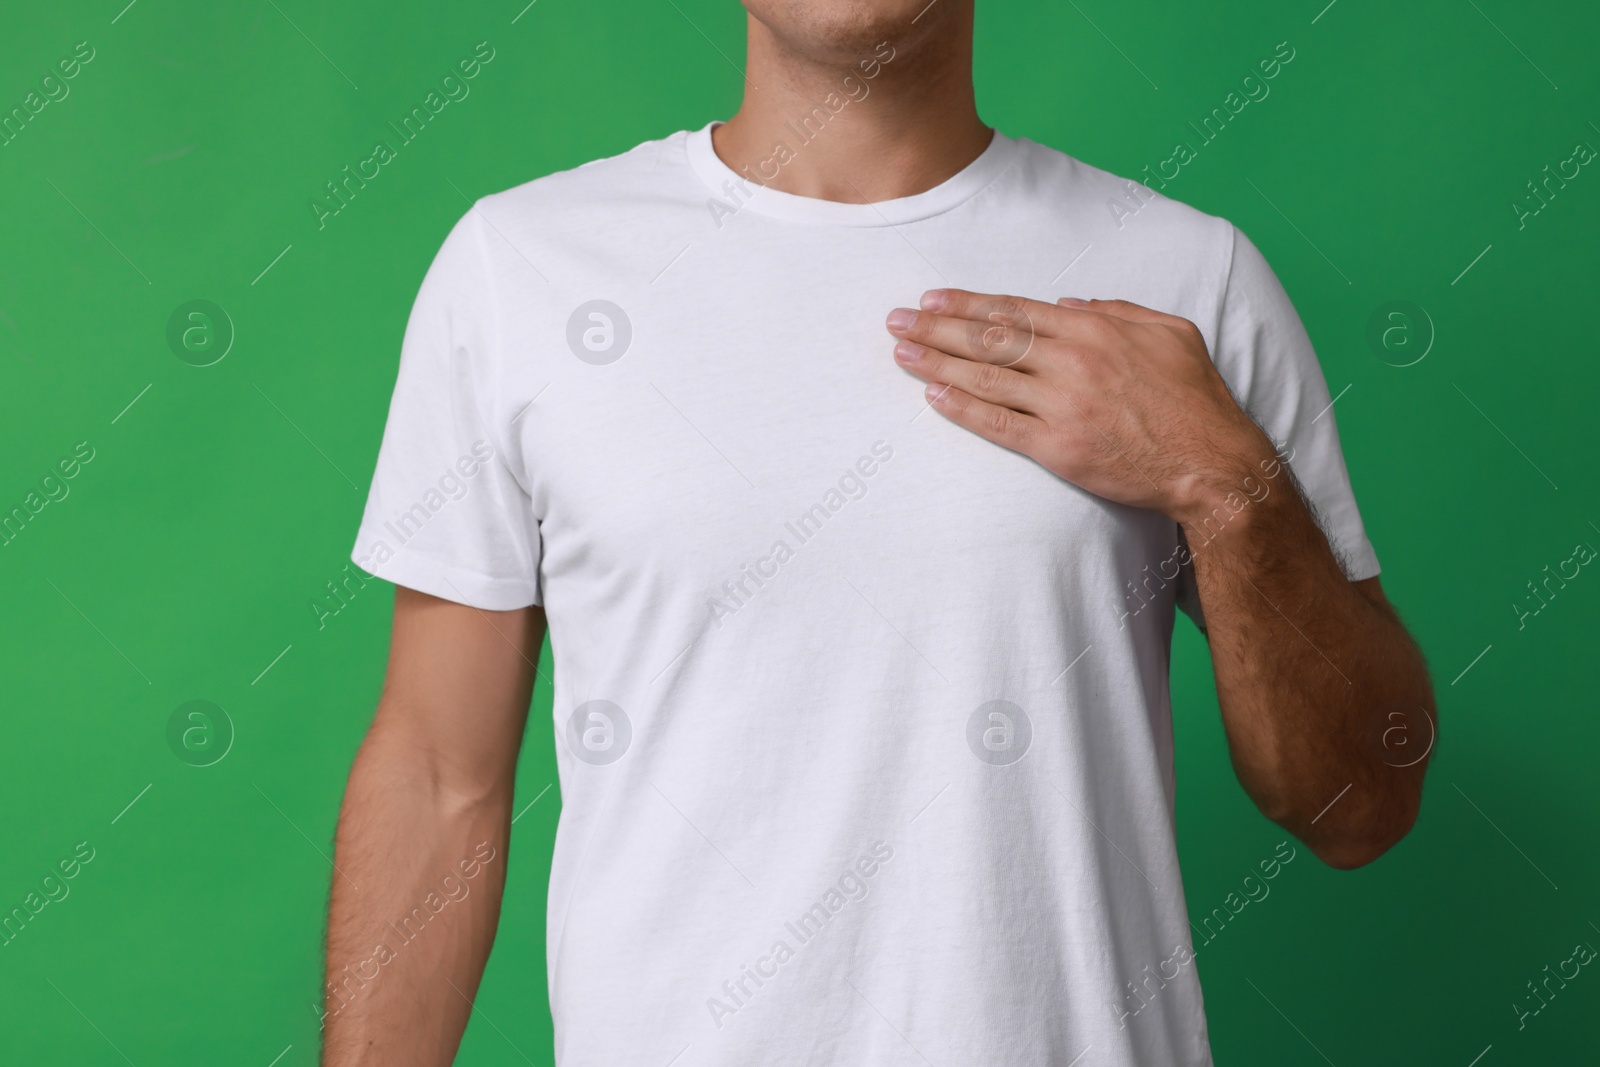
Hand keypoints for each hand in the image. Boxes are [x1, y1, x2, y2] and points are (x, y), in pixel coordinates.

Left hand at [886, 289, 1274, 525]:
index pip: (1016, 311)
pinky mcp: (1059, 449)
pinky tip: (933, 396)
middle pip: (990, 339)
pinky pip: (999, 425)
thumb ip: (1118, 310)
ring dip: (937, 363)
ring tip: (901, 352)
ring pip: (986, 378)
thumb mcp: (1170, 332)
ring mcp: (1063, 407)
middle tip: (897, 319)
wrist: (1213, 463)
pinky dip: (963, 409)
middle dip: (937, 327)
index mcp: (1095, 330)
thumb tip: (1069, 304)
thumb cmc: (1195, 398)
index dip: (968, 304)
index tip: (933, 299)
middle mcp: (1072, 363)